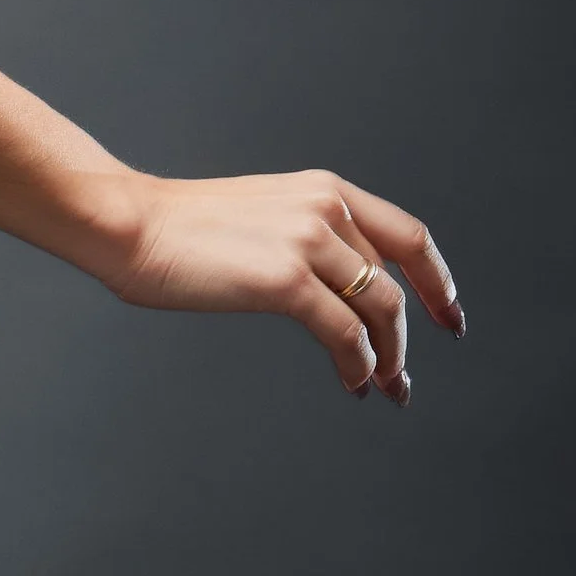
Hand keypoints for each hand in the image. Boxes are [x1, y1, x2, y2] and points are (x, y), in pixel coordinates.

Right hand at [110, 171, 465, 404]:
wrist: (128, 223)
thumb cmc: (176, 228)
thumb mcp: (261, 215)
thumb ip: (303, 236)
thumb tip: (333, 288)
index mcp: (323, 190)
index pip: (406, 235)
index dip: (436, 278)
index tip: (447, 312)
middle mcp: (325, 209)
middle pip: (397, 279)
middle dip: (414, 330)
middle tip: (407, 371)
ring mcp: (308, 243)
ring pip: (380, 309)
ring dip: (388, 356)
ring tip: (381, 385)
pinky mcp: (286, 280)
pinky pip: (345, 333)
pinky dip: (358, 363)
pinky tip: (352, 381)